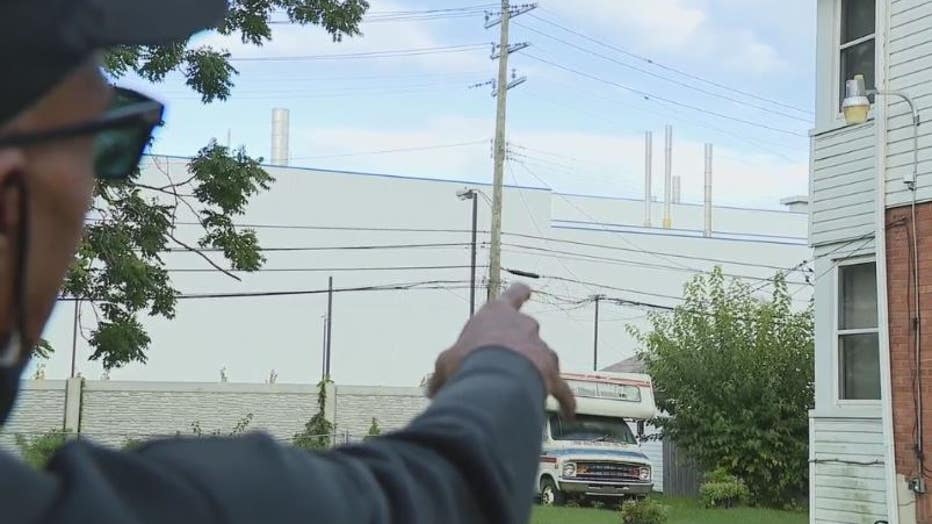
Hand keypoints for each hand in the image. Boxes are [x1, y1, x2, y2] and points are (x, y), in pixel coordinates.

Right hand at [428, 283, 575, 418]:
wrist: (493, 380)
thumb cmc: (466, 362)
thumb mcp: (445, 363)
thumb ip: (444, 372)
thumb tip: (433, 391)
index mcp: (496, 314)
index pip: (512, 295)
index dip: (518, 293)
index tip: (525, 291)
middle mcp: (522, 325)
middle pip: (526, 330)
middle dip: (518, 346)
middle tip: (503, 366)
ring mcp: (540, 348)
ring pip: (541, 358)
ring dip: (534, 371)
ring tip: (525, 391)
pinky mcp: (552, 371)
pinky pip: (561, 388)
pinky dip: (565, 400)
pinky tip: (569, 412)